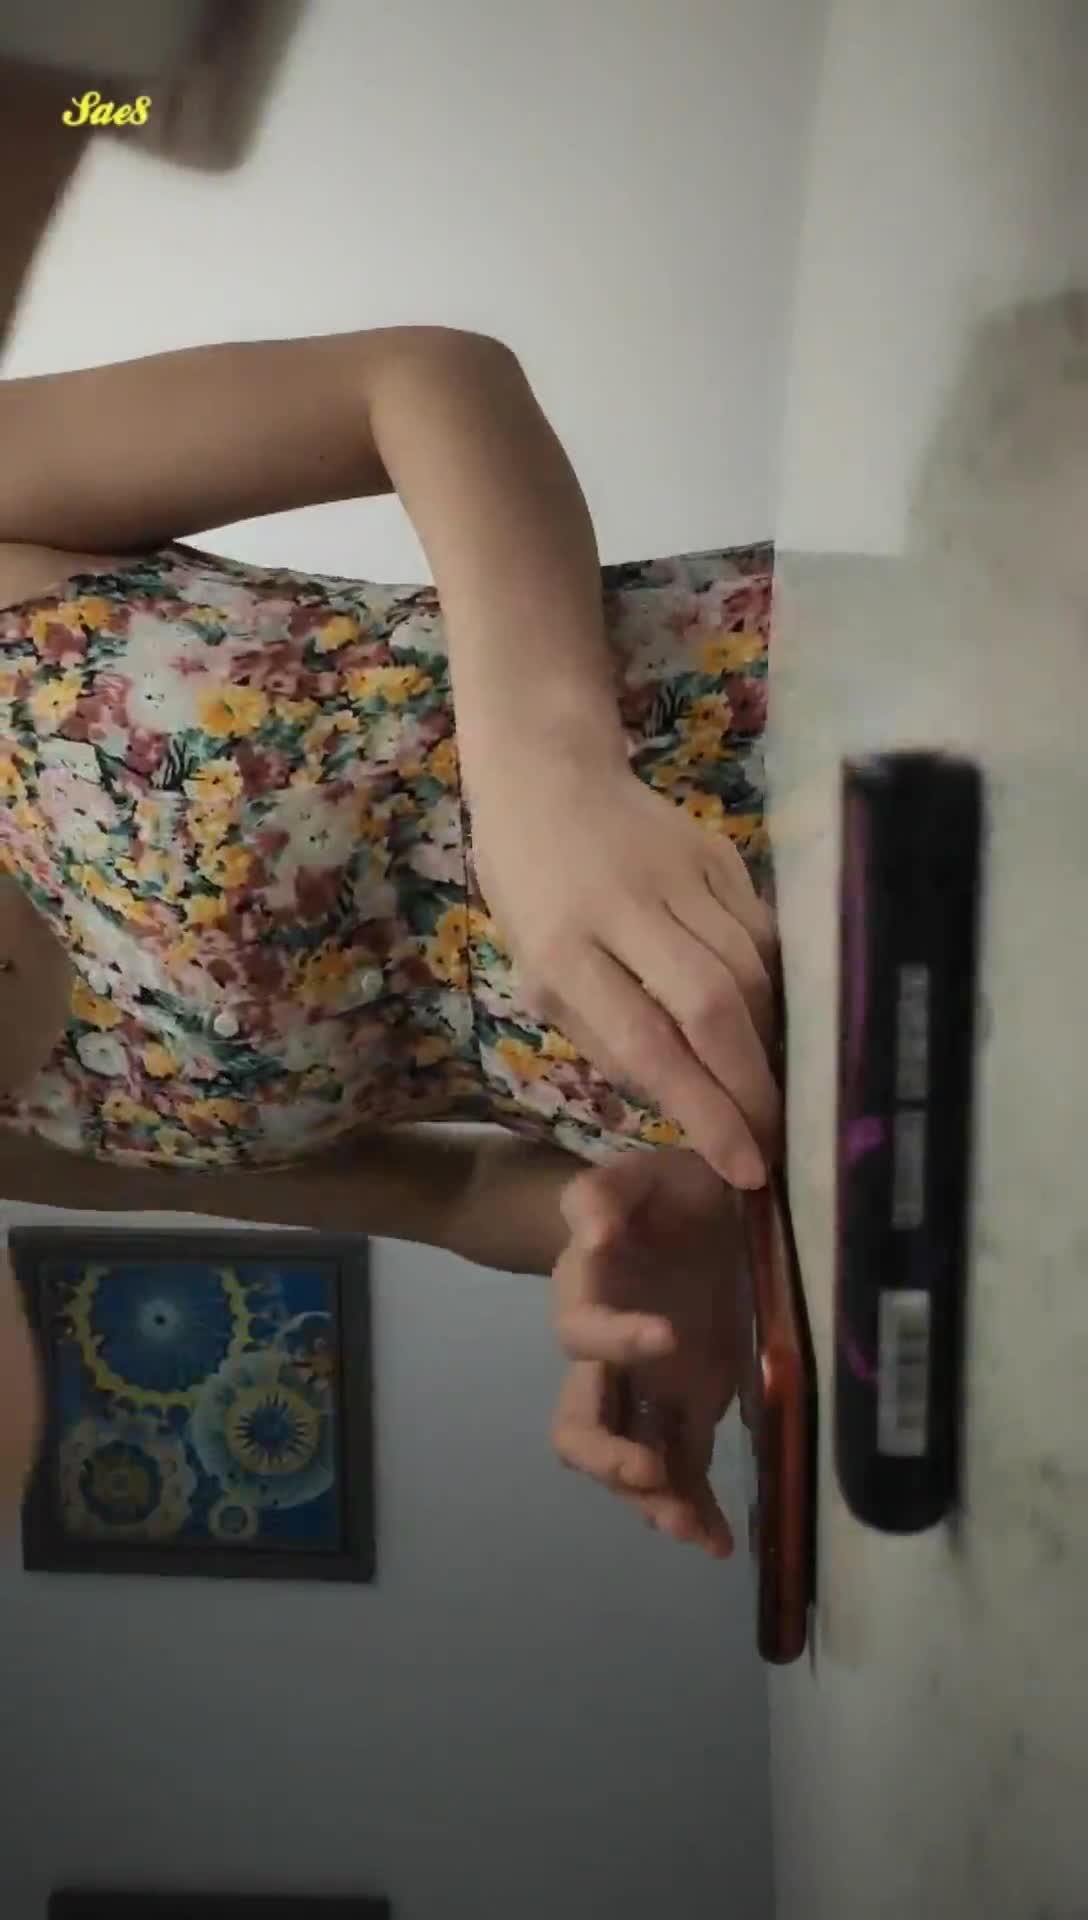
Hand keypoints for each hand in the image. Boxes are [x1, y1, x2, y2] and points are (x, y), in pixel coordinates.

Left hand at [470, 759, 779, 1187]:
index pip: (647, 1042)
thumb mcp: (536, 972)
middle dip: (753, 1084)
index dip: (704, 1109)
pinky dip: (777, 986)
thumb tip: (684, 1100)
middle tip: (780, 1141)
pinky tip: (777, 1021)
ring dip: (771, 1041)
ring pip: (751, 969)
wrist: (548, 775)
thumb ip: (605, 1035)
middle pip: (713, 1004)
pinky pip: (763, 933)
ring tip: (778, 1091)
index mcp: (563, 947)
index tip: (744, 1166)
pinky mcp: (720, 854)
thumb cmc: (530, 887)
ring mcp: (681, 874)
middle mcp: (627, 908)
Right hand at [550, 1147, 743, 1556]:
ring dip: (648, 1496)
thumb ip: (606, 1192)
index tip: (667, 1335)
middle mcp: (607, 1351)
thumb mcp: (645, 1172)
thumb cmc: (675, 1186)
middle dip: (607, 1454)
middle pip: (578, 1421)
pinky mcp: (690, 1404)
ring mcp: (647, 1387)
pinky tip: (719, 1541)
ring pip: (626, 1458)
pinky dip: (694, 1509)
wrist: (719, 1205)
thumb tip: (589, 1237)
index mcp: (591, 1291)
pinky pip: (681, 1468)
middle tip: (649, 1469)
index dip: (613, 1339)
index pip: (581, 1328)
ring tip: (688, 1526)